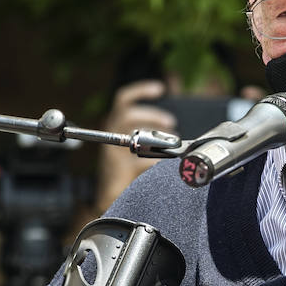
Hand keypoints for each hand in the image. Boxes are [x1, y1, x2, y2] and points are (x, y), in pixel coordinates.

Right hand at [95, 79, 175, 212]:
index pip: (123, 99)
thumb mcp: (140, 145)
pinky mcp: (118, 170)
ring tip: (171, 145)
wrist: (111, 197)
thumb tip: (174, 119)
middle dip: (152, 115)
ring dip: (156, 138)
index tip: (161, 89)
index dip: (140, 91)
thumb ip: (153, 131)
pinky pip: (141, 162)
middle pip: (126, 114)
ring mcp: (113, 152)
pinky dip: (156, 163)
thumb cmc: (129, 170)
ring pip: (132, 135)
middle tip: (171, 122)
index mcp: (116, 125)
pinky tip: (165, 167)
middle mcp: (112, 135)